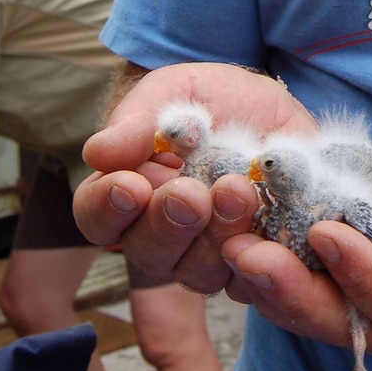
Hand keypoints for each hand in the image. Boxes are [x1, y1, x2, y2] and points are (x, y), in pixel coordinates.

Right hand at [73, 62, 315, 290]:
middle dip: (167, 224)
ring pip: (200, 272)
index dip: (107, 207)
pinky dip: (261, 254)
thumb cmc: (213, 101)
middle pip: (148, 253)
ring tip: (238, 191)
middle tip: (190, 194)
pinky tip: (270, 220)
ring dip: (217, 236)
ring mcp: (209, 254)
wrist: (275, 110)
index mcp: (128, 194)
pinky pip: (254, 278)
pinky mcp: (255, 259)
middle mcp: (162, 235)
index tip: (130, 186)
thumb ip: (140, 119)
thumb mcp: (177, 92)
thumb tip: (97, 152)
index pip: (98, 215)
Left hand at [221, 133, 371, 349]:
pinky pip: (307, 279)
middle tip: (246, 255)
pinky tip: (241, 237)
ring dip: (269, 283)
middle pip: (345, 320)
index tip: (325, 232)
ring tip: (230, 248)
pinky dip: (273, 263)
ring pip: (316, 308)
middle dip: (293, 291)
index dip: (361, 271)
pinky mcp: (348, 276)